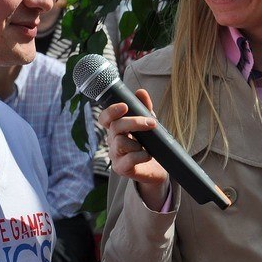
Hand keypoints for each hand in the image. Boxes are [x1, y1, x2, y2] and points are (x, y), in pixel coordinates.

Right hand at [99, 87, 169, 208]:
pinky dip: (142, 155)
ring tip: (148, 145)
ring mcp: (115, 156)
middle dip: (134, 122)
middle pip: (115, 127)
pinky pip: (129, 159)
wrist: (156, 169)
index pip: (105, 118)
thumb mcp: (148, 124)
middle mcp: (112, 141)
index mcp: (116, 129)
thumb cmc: (149, 145)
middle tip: (152, 123)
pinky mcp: (122, 169)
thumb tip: (140, 92)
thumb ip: (144, 108)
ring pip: (120, 143)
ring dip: (138, 142)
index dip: (111, 111)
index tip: (124, 106)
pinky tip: (148, 155)